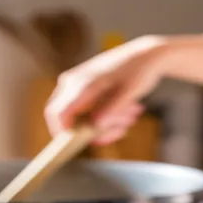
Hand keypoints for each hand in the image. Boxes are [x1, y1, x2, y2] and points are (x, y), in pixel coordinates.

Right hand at [44, 37, 168, 145]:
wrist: (145, 55)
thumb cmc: (139, 71)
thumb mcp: (130, 92)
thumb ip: (112, 109)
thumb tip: (95, 126)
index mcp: (81, 83)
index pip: (58, 113)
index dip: (62, 134)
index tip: (77, 147)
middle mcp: (72, 83)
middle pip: (66, 119)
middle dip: (93, 131)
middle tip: (123, 129)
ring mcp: (75, 86)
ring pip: (80, 119)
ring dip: (106, 125)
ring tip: (131, 116)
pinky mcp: (83, 90)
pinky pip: (87, 113)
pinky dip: (105, 119)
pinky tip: (127, 114)